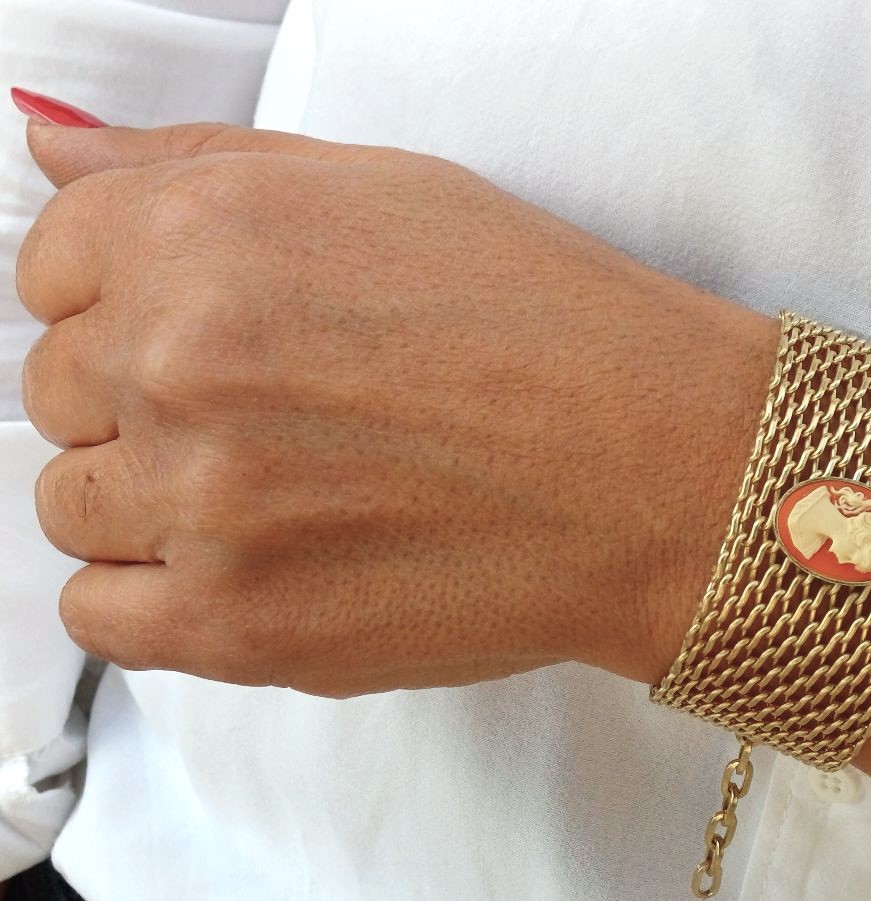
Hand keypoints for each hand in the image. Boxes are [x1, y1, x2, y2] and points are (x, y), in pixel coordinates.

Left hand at [18, 119, 775, 696]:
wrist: (663, 469)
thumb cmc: (552, 322)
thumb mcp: (383, 189)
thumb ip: (192, 166)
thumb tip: (53, 156)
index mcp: (205, 234)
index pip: (50, 268)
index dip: (124, 300)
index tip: (202, 333)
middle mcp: (179, 360)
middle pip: (56, 392)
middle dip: (144, 399)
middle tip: (275, 418)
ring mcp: (203, 504)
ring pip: (74, 506)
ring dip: (150, 500)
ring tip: (278, 498)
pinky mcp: (238, 627)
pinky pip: (102, 615)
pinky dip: (154, 594)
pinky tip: (249, 568)